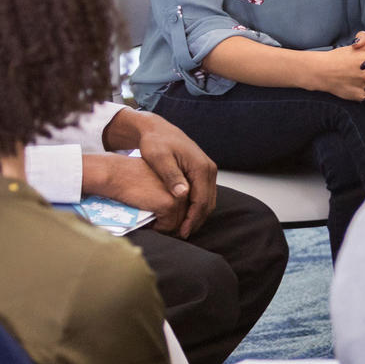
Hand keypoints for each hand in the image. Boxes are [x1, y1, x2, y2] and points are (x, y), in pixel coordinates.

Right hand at [81, 153, 189, 236]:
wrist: (116, 174)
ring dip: (163, 227)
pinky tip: (146, 221)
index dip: (175, 215)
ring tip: (150, 222)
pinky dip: (156, 228)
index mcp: (182, 179)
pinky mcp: (169, 204)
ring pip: (177, 223)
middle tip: (156, 223)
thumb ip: (166, 194)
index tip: (162, 219)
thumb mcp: (155, 183)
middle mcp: (184, 187)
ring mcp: (178, 196)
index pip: (186, 205)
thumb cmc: (130, 179)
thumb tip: (175, 219)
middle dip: (170, 224)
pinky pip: (167, 226)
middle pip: (184, 215)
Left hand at [127, 112, 217, 237]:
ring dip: (197, 215)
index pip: (202, 200)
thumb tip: (183, 194)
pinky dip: (197, 206)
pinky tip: (185, 214)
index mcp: (201, 167)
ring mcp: (207, 169)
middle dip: (196, 220)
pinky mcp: (202, 171)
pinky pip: (204, 193)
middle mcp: (209, 169)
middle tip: (182, 235)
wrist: (157, 128)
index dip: (192, 219)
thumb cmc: (155, 143)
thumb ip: (172, 176)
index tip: (181, 233)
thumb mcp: (159, 159)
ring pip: (208, 199)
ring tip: (183, 228)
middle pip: (208, 202)